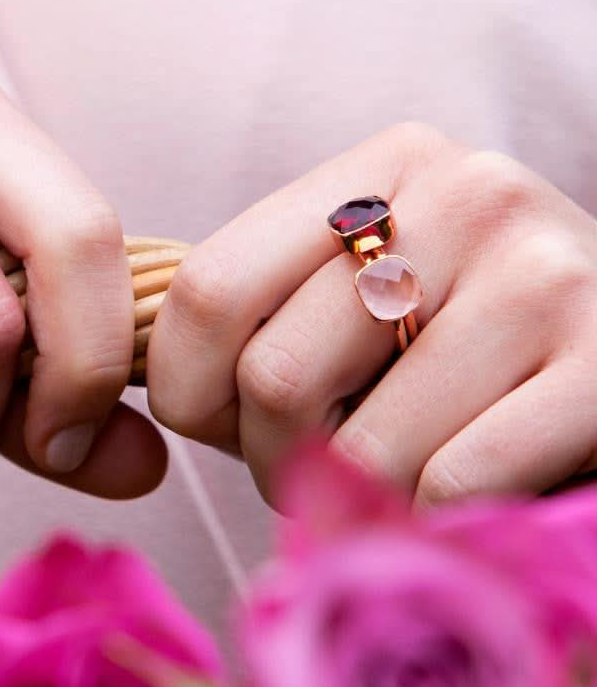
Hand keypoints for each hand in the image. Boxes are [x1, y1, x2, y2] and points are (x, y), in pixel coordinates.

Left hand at [148, 123, 596, 505]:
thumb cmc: (456, 341)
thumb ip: (261, 316)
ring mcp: (540, 274)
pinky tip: (461, 487)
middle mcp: (462, 197)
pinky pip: (454, 482)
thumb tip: (147, 392)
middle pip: (273, 376)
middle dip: (272, 459)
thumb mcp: (356, 290)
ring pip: (362, 447)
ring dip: (355, 497)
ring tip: (392, 475)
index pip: (208, 288)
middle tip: (314, 466)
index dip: (187, 388)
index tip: (221, 423)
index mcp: (378, 171)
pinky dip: (435, 516)